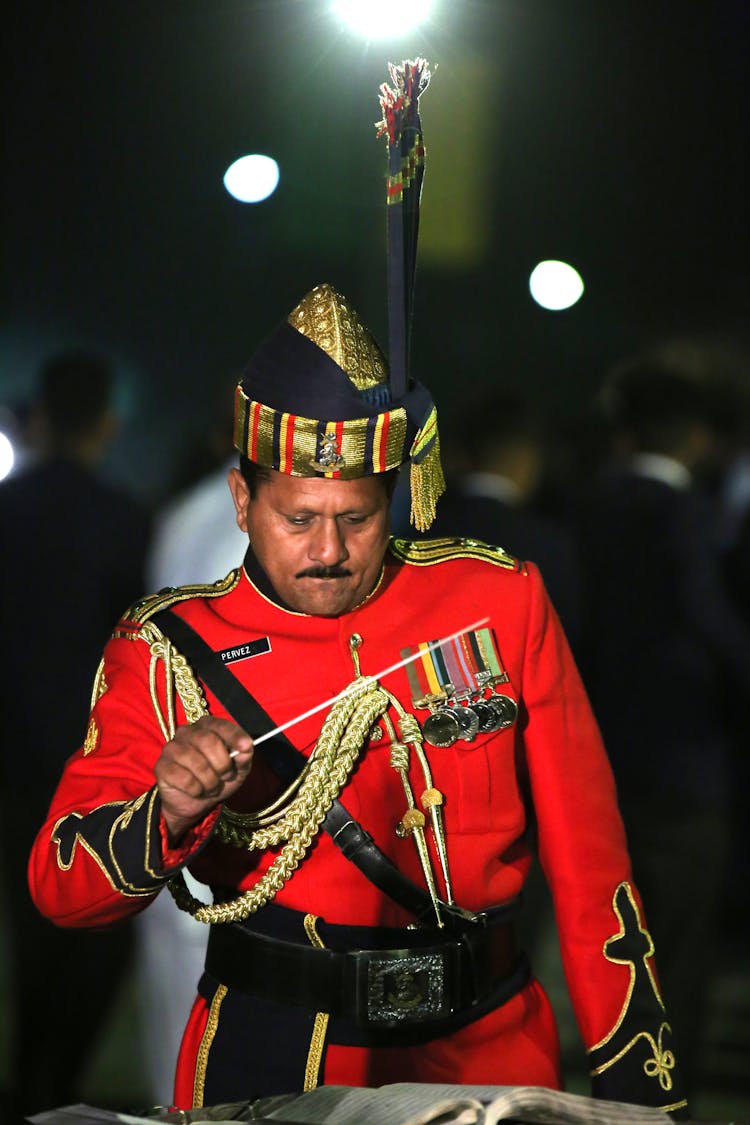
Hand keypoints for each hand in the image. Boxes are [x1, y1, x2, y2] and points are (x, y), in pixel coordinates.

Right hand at [155, 715, 253, 844]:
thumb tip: (246, 747)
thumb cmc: (217, 779)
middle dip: (222, 764)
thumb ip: (243, 757)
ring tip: (212, 787)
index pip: (221, 725)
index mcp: (206, 726)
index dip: (234, 736)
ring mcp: (171, 748)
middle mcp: (187, 732)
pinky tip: (197, 791)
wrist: (194, 803)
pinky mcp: (161, 767)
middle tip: (225, 776)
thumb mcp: (237, 770)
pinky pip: (184, 778)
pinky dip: (196, 789)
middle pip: (208, 741)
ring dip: (210, 781)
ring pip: (196, 762)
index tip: (246, 746)